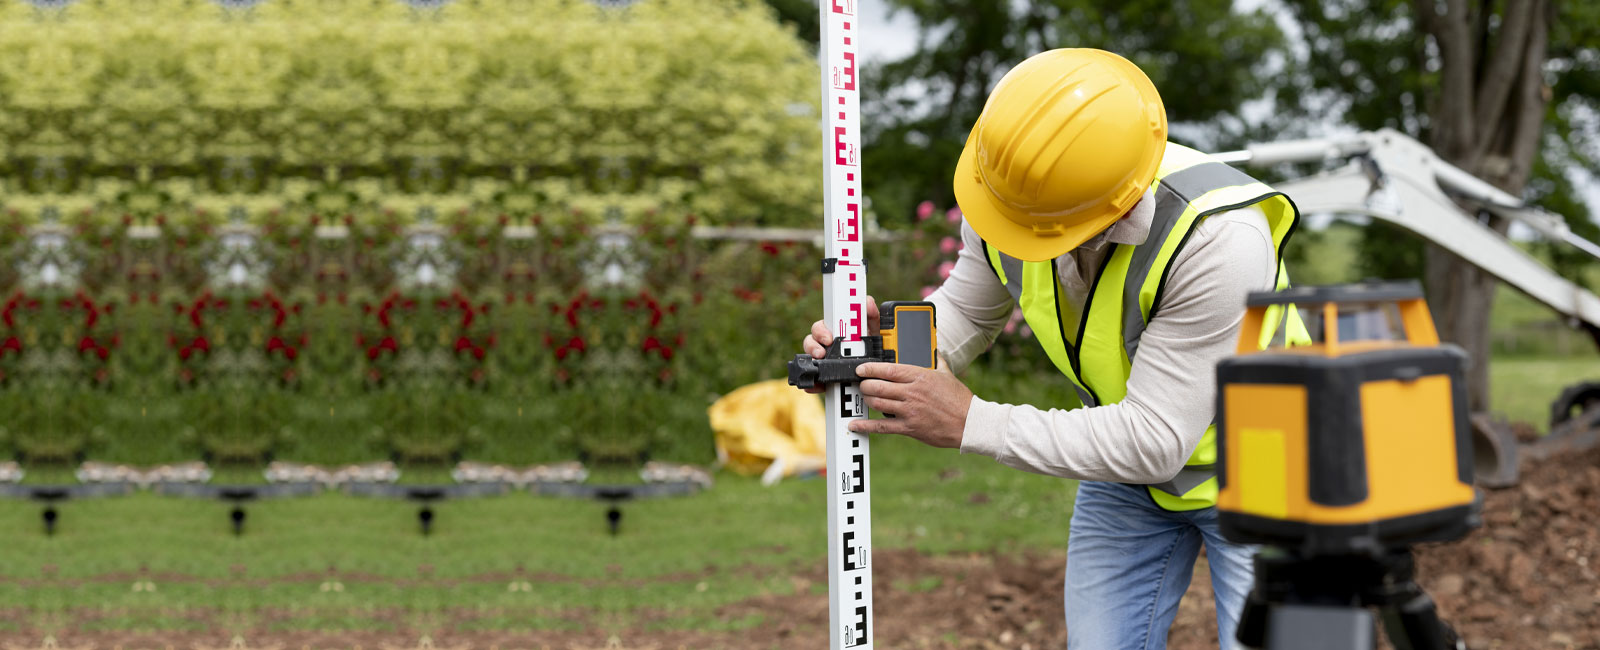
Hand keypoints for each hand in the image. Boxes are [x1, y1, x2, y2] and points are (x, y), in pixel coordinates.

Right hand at [799, 296, 880, 393]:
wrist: (882, 372)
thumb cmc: (876, 347)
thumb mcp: (877, 331)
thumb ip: (872, 315)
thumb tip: (867, 302)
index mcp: (837, 332)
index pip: (822, 327)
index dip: (821, 331)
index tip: (829, 339)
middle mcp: (828, 346)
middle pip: (811, 341)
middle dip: (813, 346)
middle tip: (822, 353)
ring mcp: (826, 362)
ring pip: (810, 360)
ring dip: (811, 363)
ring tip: (819, 367)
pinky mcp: (826, 379)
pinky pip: (814, 382)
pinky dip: (814, 384)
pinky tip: (817, 386)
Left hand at [848, 361, 971, 448]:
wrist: (970, 423)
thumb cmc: (960, 400)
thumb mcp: (947, 375)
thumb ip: (937, 361)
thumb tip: (933, 350)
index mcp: (920, 376)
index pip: (888, 369)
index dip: (870, 368)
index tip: (861, 369)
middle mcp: (912, 392)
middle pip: (878, 386)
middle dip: (865, 385)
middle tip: (862, 384)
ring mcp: (909, 411)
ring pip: (877, 403)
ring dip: (867, 399)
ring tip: (865, 397)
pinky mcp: (909, 428)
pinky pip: (882, 427)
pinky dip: (866, 426)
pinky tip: (855, 425)